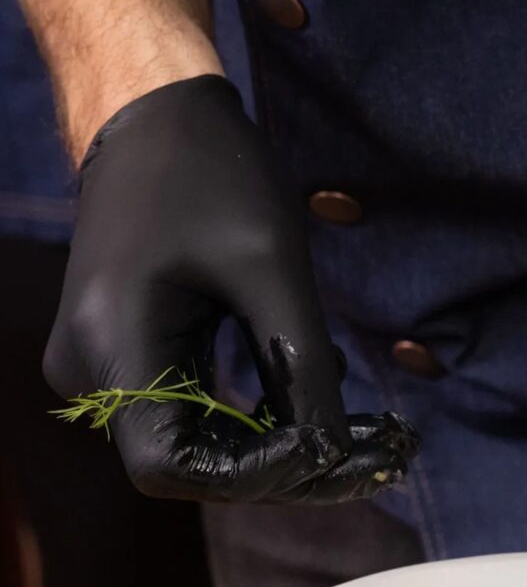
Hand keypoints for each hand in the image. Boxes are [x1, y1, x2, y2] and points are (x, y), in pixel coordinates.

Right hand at [45, 76, 418, 500]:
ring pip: (195, 444)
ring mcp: (103, 366)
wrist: (150, 111)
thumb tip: (338, 456)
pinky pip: (192, 410)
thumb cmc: (210, 173)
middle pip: (189, 465)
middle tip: (375, 454)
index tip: (335, 450)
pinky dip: (258, 416)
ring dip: (279, 445)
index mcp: (111, 345)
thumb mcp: (271, 268)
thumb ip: (302, 368)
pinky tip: (321, 396)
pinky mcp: (127, 355)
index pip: (173, 467)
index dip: (258, 475)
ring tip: (364, 434)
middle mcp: (91, 371)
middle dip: (284, 467)